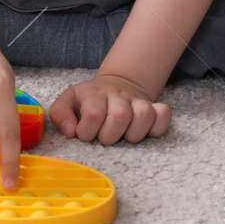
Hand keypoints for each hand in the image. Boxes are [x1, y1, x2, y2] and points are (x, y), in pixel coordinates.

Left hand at [47, 72, 171, 144]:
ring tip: (124, 137)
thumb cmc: (88, 102)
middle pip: (120, 117)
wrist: (114, 85)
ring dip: (133, 134)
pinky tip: (144, 132)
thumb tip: (71, 131)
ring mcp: (137, 100)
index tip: (85, 135)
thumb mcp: (67, 102)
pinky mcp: (155, 107)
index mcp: (94, 94)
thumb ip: (60, 114)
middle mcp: (117, 95)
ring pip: (144, 115)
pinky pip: (164, 115)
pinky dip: (157, 127)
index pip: (94, 114)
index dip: (88, 132)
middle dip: (110, 136)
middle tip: (105, 138)